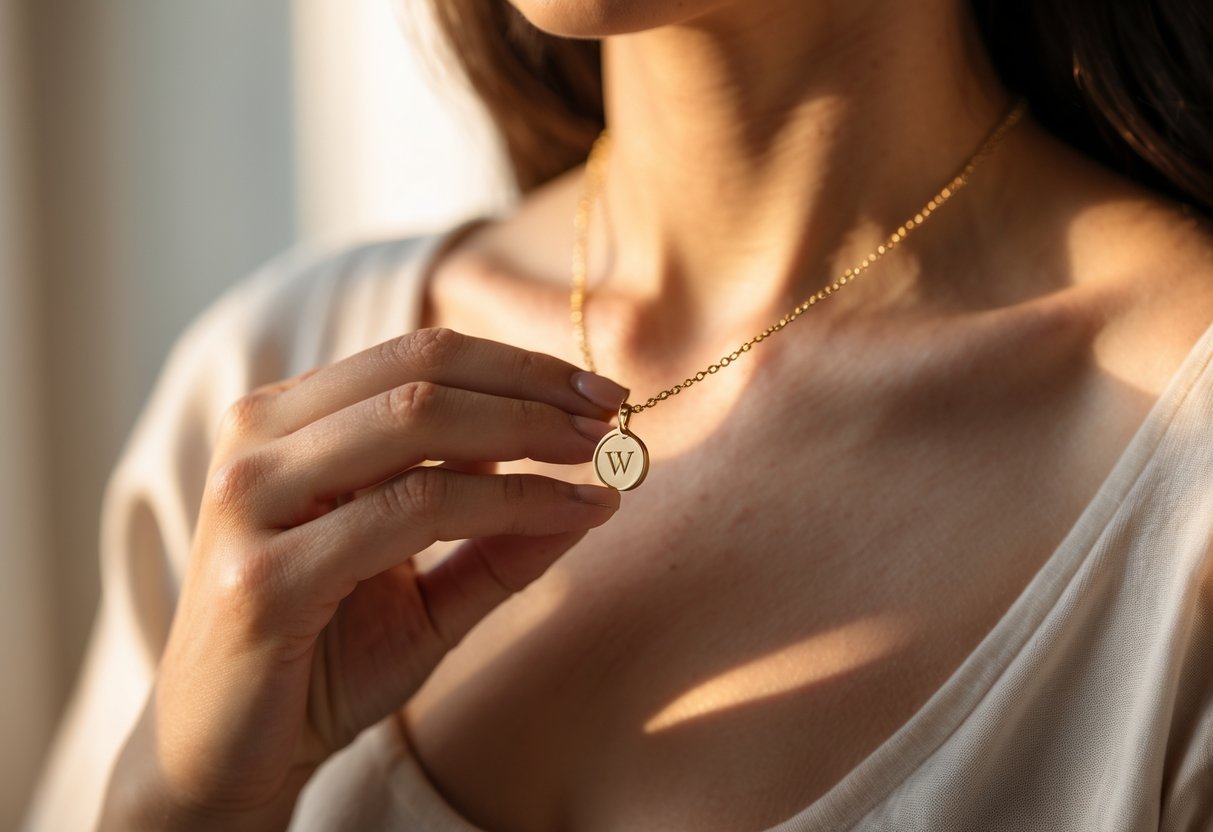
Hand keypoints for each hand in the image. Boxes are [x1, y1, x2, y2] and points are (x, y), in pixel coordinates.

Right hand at [101, 328, 624, 829]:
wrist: (226, 759)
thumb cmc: (323, 663)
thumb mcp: (424, 589)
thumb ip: (497, 535)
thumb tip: (598, 487)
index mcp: (285, 423)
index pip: (418, 355)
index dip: (519, 364)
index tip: (601, 390)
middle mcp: (257, 441)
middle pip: (421, 373)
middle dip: (533, 388)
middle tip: (612, 413)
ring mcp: (250, 501)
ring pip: (417, 425)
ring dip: (527, 433)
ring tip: (601, 457)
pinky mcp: (264, 575)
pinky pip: (413, 510)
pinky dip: (507, 503)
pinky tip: (567, 513)